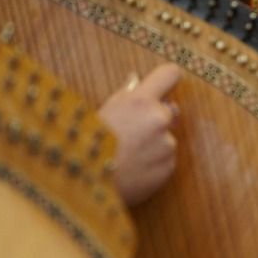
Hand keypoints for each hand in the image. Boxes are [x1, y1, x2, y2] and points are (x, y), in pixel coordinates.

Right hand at [98, 64, 182, 205]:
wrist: (88, 182)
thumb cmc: (89, 144)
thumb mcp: (104, 111)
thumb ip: (126, 95)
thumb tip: (136, 80)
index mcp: (141, 101)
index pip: (170, 74)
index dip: (167, 79)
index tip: (164, 85)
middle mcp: (158, 119)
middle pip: (170, 109)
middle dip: (156, 118)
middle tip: (132, 132)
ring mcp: (166, 144)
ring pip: (166, 137)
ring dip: (153, 143)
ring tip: (128, 155)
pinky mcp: (169, 166)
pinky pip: (166, 159)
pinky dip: (154, 163)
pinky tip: (133, 168)